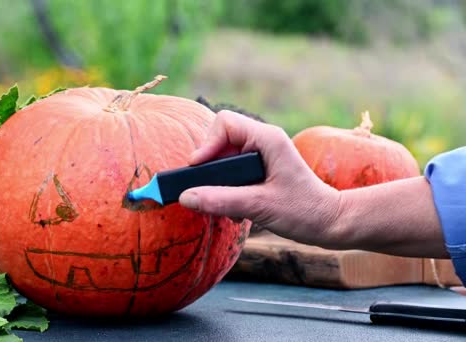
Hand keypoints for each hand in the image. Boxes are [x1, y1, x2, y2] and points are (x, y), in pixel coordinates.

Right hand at [179, 110, 341, 247]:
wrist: (331, 224)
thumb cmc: (304, 212)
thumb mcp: (259, 207)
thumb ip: (221, 200)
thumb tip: (185, 197)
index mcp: (267, 139)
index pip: (224, 124)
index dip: (207, 145)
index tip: (199, 171)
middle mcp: (263, 141)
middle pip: (219, 141)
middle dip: (211, 169)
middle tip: (211, 193)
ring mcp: (261, 155)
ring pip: (223, 159)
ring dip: (219, 184)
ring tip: (229, 207)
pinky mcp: (260, 170)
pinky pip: (231, 172)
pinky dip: (227, 190)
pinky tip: (238, 210)